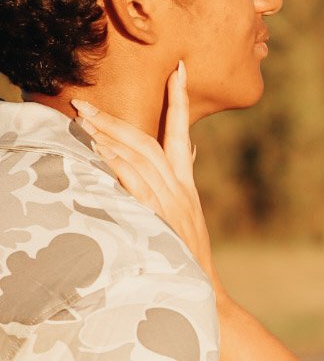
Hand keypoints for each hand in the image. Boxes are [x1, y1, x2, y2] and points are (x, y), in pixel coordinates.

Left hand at [72, 62, 215, 282]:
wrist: (203, 292)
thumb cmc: (190, 255)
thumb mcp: (190, 212)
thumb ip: (186, 177)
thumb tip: (191, 147)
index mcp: (186, 184)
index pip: (183, 133)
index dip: (180, 100)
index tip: (177, 68)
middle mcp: (180, 188)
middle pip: (150, 141)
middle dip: (117, 118)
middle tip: (84, 102)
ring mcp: (172, 202)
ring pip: (142, 157)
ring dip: (111, 135)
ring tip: (84, 120)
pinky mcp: (161, 218)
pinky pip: (138, 184)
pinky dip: (120, 164)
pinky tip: (101, 151)